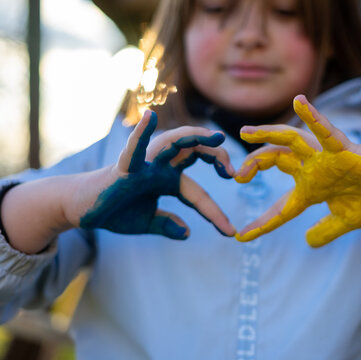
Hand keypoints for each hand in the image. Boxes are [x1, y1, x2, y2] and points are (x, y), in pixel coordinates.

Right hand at [77, 110, 235, 239]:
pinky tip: (149, 117)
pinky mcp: (123, 168)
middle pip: (193, 153)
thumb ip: (166, 224)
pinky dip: (140, 135)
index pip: (198, 193)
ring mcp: (143, 165)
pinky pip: (133, 150)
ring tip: (215, 138)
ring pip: (172, 144)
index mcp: (167, 179)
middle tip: (234, 172)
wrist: (82, 210)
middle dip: (215, 157)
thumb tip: (186, 233)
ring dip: (194, 138)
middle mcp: (159, 167)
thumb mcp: (146, 221)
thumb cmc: (114, 210)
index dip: (214, 212)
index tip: (230, 231)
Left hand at [235, 95, 360, 246]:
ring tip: (247, 132)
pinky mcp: (345, 150)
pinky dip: (314, 117)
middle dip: (255, 164)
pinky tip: (300, 102)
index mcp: (312, 189)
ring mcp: (326, 158)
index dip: (262, 222)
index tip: (242, 237)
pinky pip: (327, 132)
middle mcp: (314, 169)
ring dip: (269, 134)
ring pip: (292, 141)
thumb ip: (326, 230)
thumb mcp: (346, 221)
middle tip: (237, 175)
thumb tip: (308, 242)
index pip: (281, 206)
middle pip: (276, 160)